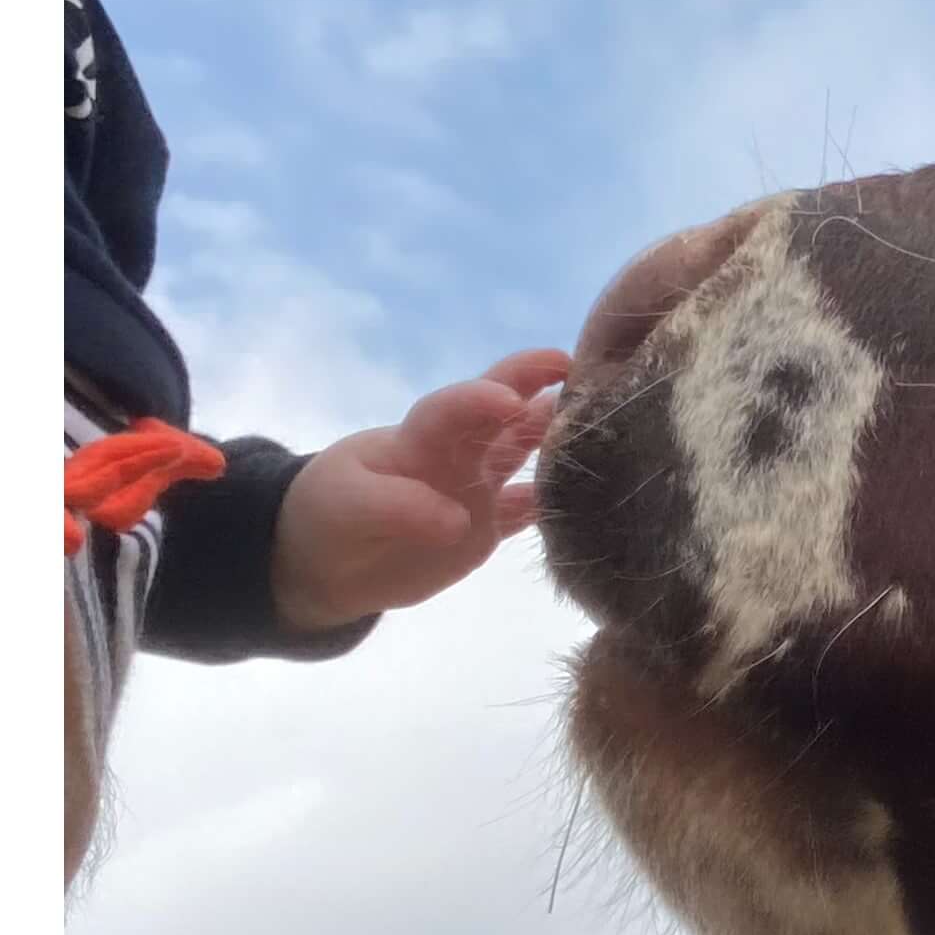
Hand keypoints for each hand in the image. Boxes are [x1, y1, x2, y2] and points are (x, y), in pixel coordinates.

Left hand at [269, 350, 569, 632]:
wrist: (325, 560)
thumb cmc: (329, 514)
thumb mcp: (349, 506)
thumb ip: (397, 507)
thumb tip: (457, 519)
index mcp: (419, 436)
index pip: (454, 407)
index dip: (483, 398)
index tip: (513, 400)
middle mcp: (457, 452)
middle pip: (505, 413)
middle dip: (543, 388)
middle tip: (591, 374)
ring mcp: (476, 487)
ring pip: (526, 453)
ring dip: (560, 437)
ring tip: (609, 425)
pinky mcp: (485, 526)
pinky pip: (528, 510)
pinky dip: (557, 502)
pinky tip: (595, 499)